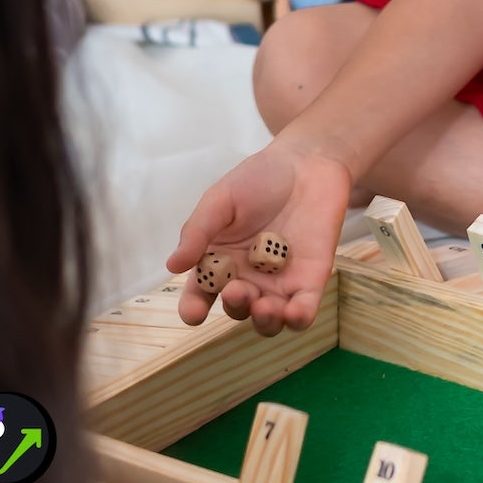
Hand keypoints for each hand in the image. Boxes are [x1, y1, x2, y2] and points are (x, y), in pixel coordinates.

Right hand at [165, 136, 352, 336]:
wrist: (307, 161)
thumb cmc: (259, 179)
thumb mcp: (221, 200)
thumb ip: (198, 231)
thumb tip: (172, 265)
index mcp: (218, 262)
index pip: (200, 295)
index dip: (194, 309)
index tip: (194, 313)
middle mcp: (247, 278)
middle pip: (237, 308)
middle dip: (235, 306)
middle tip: (238, 289)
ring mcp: (279, 282)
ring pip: (269, 320)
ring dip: (265, 321)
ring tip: (265, 306)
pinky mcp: (310, 279)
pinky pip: (303, 310)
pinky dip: (299, 318)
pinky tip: (295, 313)